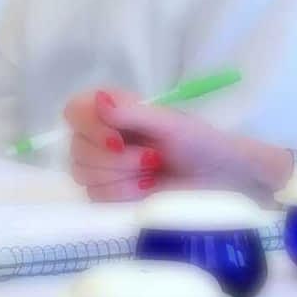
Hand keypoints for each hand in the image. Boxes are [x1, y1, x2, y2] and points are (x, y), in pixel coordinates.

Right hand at [63, 89, 292, 202]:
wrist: (222, 181)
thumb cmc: (200, 143)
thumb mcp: (168, 123)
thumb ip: (131, 112)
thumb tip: (98, 100)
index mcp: (113, 109)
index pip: (74, 110)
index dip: (89, 126)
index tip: (118, 138)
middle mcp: (102, 135)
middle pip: (77, 147)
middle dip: (115, 159)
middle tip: (153, 158)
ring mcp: (104, 167)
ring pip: (84, 174)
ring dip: (122, 177)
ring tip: (153, 173)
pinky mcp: (110, 195)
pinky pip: (96, 196)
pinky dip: (123, 194)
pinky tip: (147, 190)